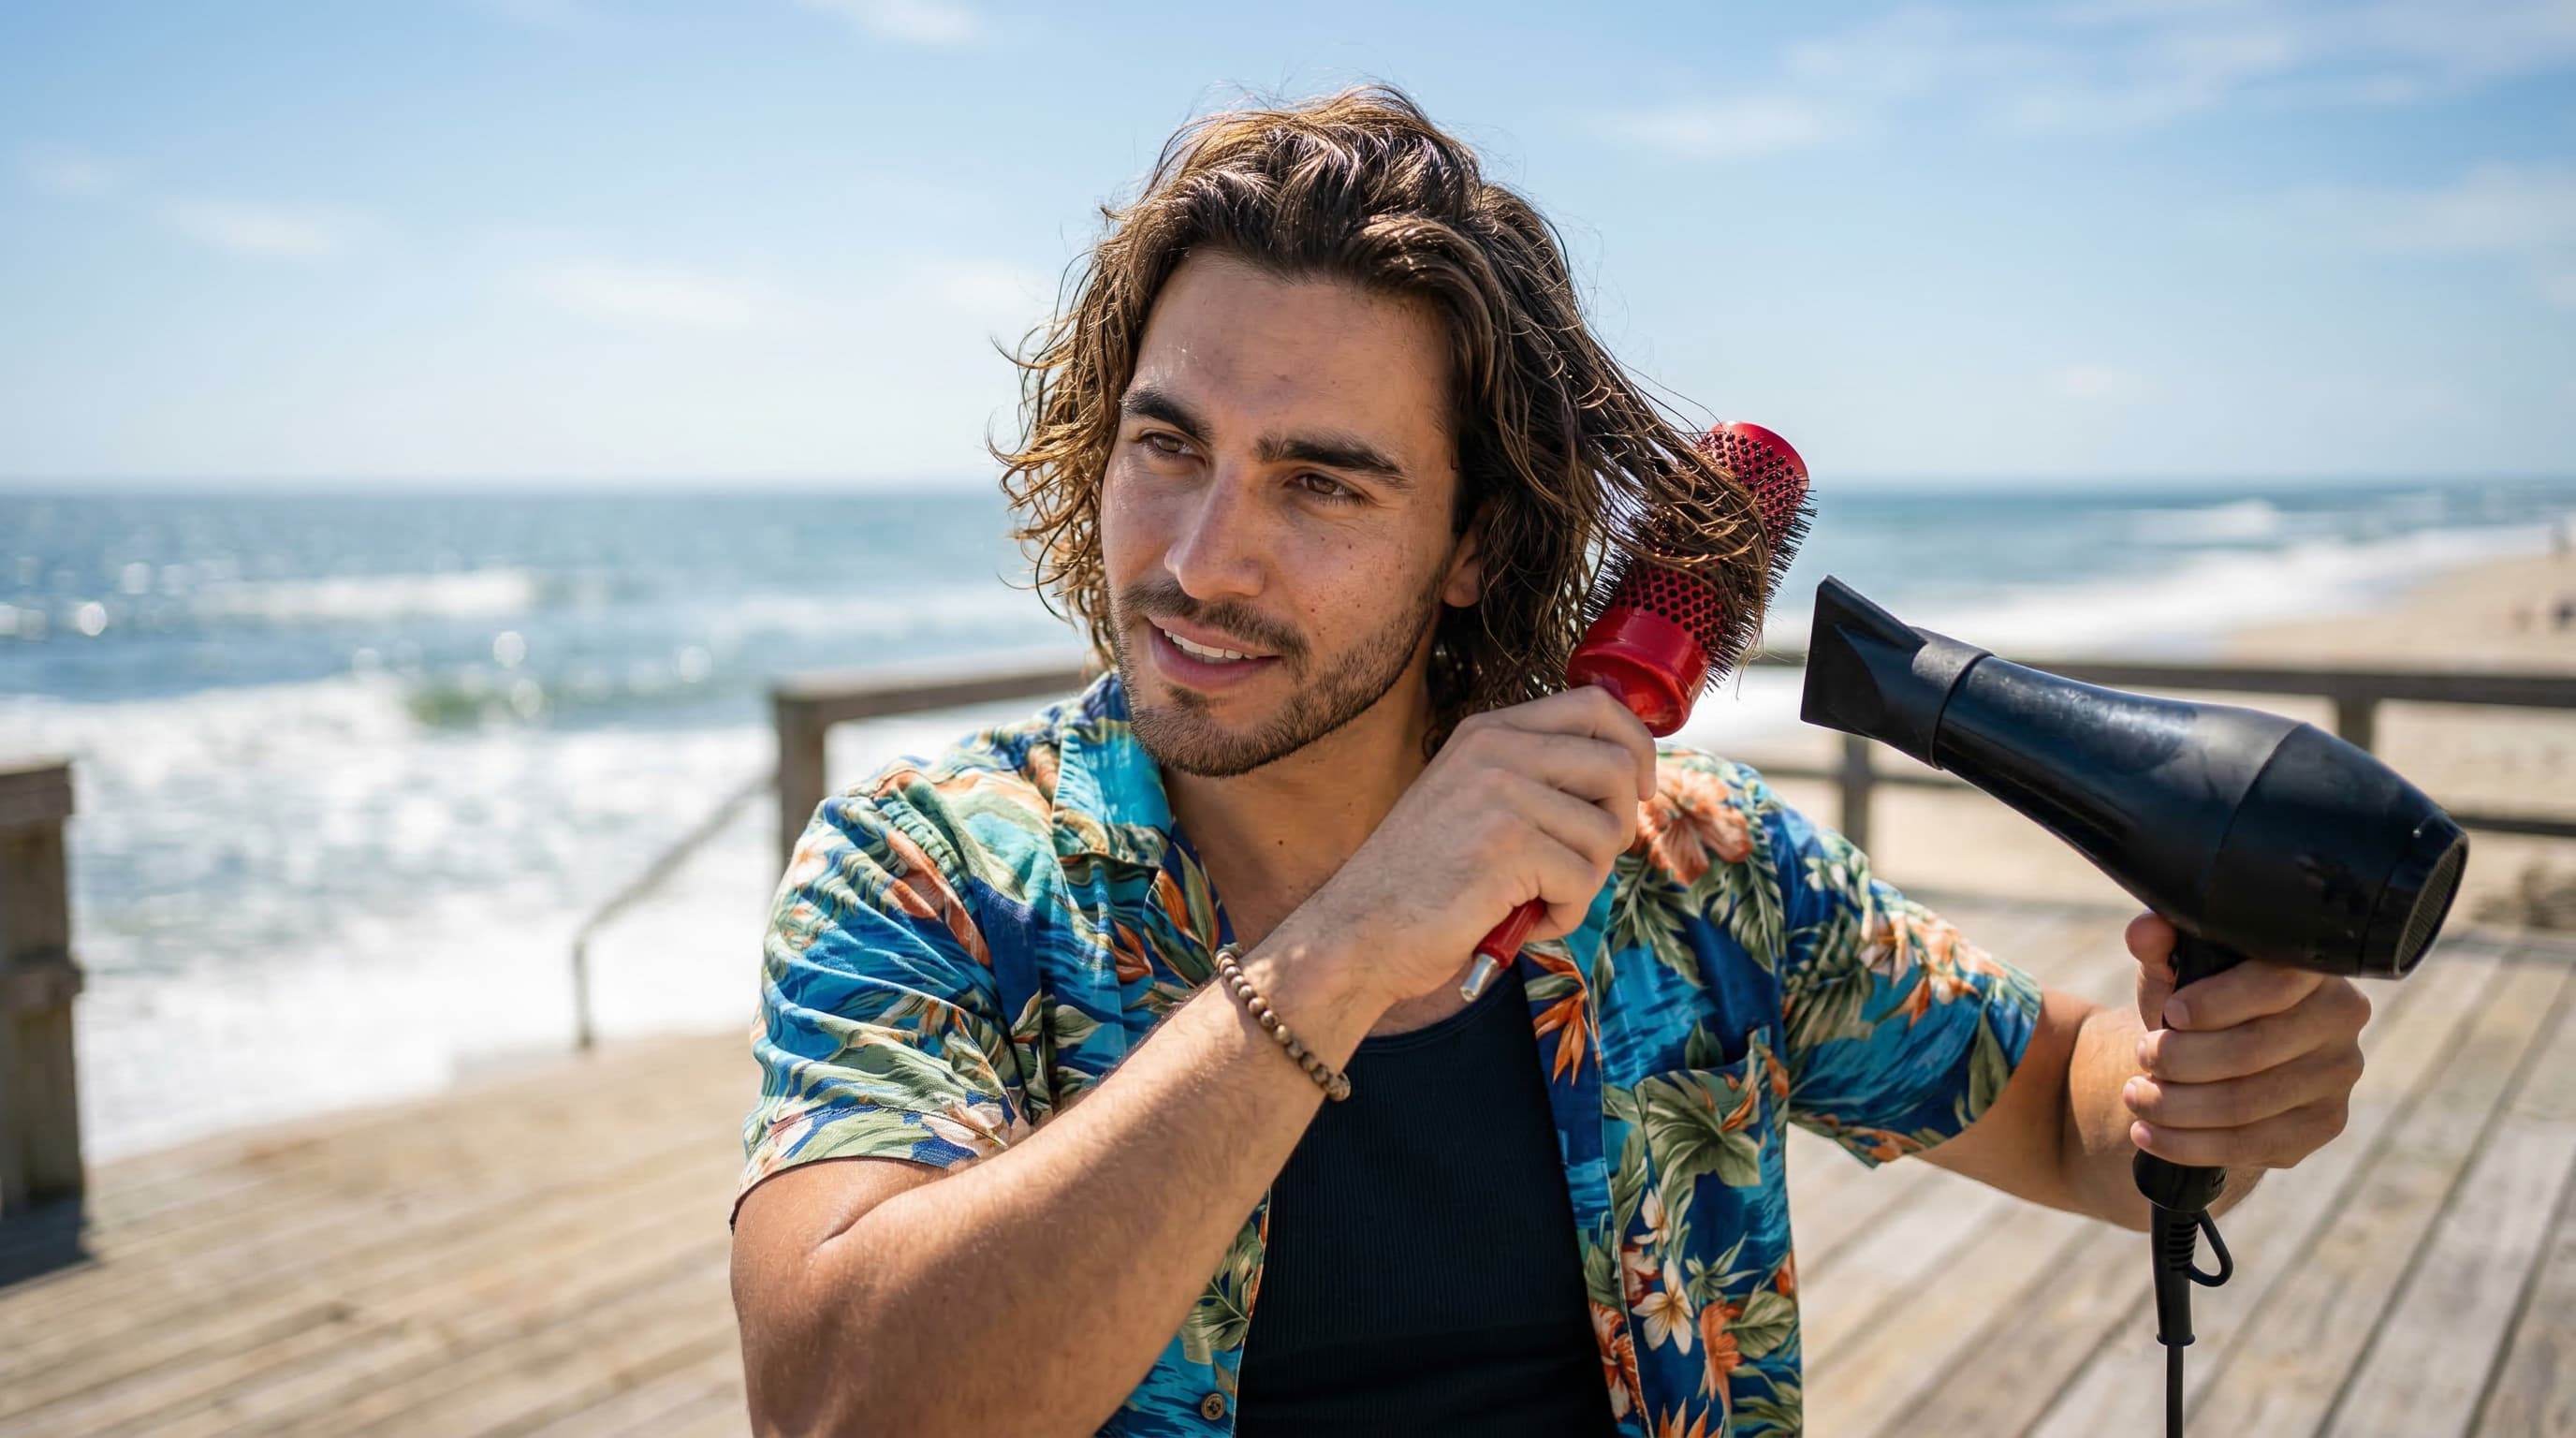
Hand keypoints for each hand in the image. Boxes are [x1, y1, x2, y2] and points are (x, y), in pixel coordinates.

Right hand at [1290, 685, 1656, 1010]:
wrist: (1357, 933)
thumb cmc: (1422, 881)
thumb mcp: (1473, 800)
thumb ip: (1533, 777)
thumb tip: (1627, 777)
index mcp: (1489, 732)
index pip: (1596, 703)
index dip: (1635, 746)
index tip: (1636, 791)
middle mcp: (1495, 749)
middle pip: (1617, 765)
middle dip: (1618, 825)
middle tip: (1580, 862)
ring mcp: (1500, 793)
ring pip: (1606, 833)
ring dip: (1583, 882)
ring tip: (1532, 898)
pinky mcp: (1508, 845)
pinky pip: (1583, 881)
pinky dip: (1562, 915)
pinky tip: (1518, 919)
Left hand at [2120, 912, 2371, 1170]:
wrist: (2223, 1055)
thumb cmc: (2200, 1002)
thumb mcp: (2176, 968)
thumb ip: (2161, 945)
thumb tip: (2145, 931)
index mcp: (2313, 968)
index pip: (2275, 983)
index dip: (2216, 1003)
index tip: (2171, 1013)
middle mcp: (2340, 1019)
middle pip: (2253, 1050)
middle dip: (2181, 1059)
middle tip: (2142, 1057)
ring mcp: (2337, 1077)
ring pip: (2246, 1103)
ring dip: (2176, 1106)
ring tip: (2136, 1096)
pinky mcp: (2323, 1125)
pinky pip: (2251, 1145)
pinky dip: (2188, 1144)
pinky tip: (2149, 1134)